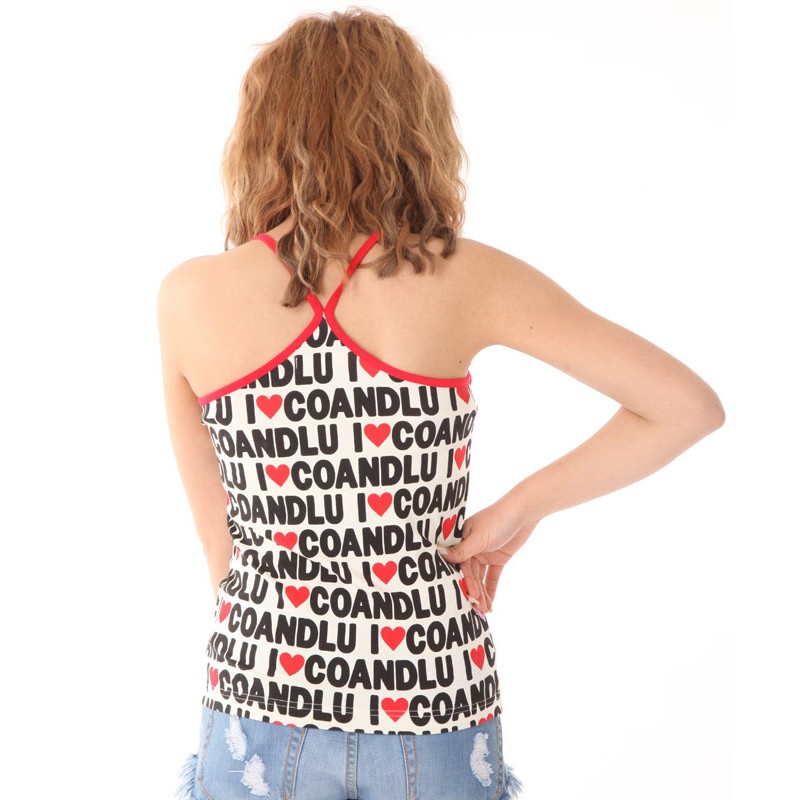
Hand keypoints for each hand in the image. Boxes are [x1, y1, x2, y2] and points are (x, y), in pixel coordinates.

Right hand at [439, 497, 541, 613]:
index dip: (464, 581)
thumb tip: (440, 554)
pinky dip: (491, 589)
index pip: (460, 565)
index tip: (467, 597)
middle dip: (474, 591)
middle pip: (470, 574)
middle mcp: (470, 548)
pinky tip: (490, 603)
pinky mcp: (498, 558)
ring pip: (481, 578)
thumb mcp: (479, 537)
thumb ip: (462, 550)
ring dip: (483, 593)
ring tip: (485, 610)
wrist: (523, 512)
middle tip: (477, 608)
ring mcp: (484, 554)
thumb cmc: (498, 519)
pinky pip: (492, 577)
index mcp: (461, 540)